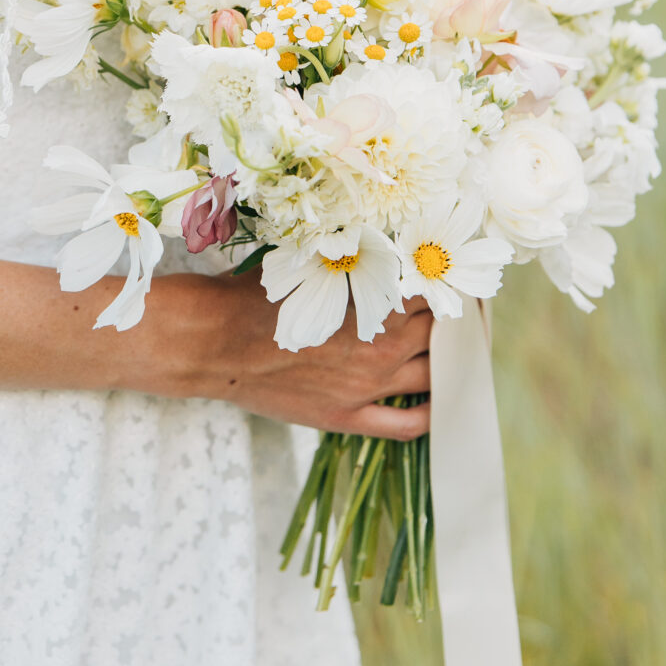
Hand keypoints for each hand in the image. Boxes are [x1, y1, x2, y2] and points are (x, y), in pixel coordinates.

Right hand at [190, 269, 431, 440]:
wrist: (216, 341)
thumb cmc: (255, 294)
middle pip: (437, 332)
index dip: (440, 281)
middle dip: (446, 318)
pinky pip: (406, 425)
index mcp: (372, 303)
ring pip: (432, 376)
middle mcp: (380, 348)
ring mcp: (366, 388)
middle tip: (449, 308)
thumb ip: (347, 256)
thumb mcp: (306, 262)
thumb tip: (377, 240)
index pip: (430, 291)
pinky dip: (430, 412)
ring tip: (447, 348)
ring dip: (444, 360)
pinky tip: (436, 399)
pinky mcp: (347, 417)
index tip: (443, 273)